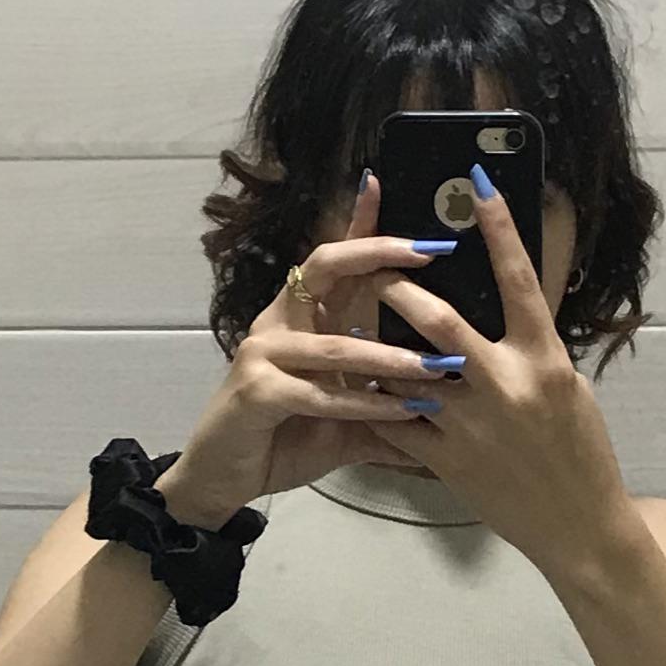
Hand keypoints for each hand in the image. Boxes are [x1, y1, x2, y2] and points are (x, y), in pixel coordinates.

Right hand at [162, 174, 452, 514]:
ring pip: (336, 344)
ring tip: (440, 366)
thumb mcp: (345, 421)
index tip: (385, 186)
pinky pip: (322, 394)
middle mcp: (279, 323)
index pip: (332, 260)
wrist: (223, 480)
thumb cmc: (281, 441)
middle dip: (377, 252)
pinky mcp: (257, 391)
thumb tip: (442, 411)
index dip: (358, 224)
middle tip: (429, 251)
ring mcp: (263, 353)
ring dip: (393, 357)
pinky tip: (405, 412)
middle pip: (324, 266)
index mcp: (299, 318)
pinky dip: (368, 405)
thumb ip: (387, 408)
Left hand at [374, 166, 636, 575]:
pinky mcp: (446, 459)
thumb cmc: (581, 453)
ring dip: (376, 345)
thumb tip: (505, 313)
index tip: (479, 184)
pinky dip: (377, 401)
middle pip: (440, 322)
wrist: (577, 526)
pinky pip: (398, 422)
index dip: (499, 228)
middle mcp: (505, 386)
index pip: (519, 280)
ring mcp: (471, 424)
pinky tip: (357, 386)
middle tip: (377, 265)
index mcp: (543, 360)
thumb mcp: (568, 389)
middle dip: (402, 289)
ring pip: (406, 371)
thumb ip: (532, 350)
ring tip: (351, 323)